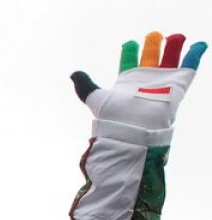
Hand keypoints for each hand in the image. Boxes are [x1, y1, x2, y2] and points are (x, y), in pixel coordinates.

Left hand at [71, 32, 206, 129]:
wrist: (133, 130)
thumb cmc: (113, 117)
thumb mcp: (96, 98)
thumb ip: (85, 86)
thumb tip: (73, 73)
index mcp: (126, 83)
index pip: (129, 63)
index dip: (129, 52)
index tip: (129, 44)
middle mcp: (144, 82)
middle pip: (150, 59)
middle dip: (152, 46)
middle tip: (153, 35)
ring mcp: (162, 83)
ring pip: (170, 60)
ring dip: (173, 47)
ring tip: (175, 36)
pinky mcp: (178, 86)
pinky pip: (190, 67)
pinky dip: (195, 55)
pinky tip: (200, 44)